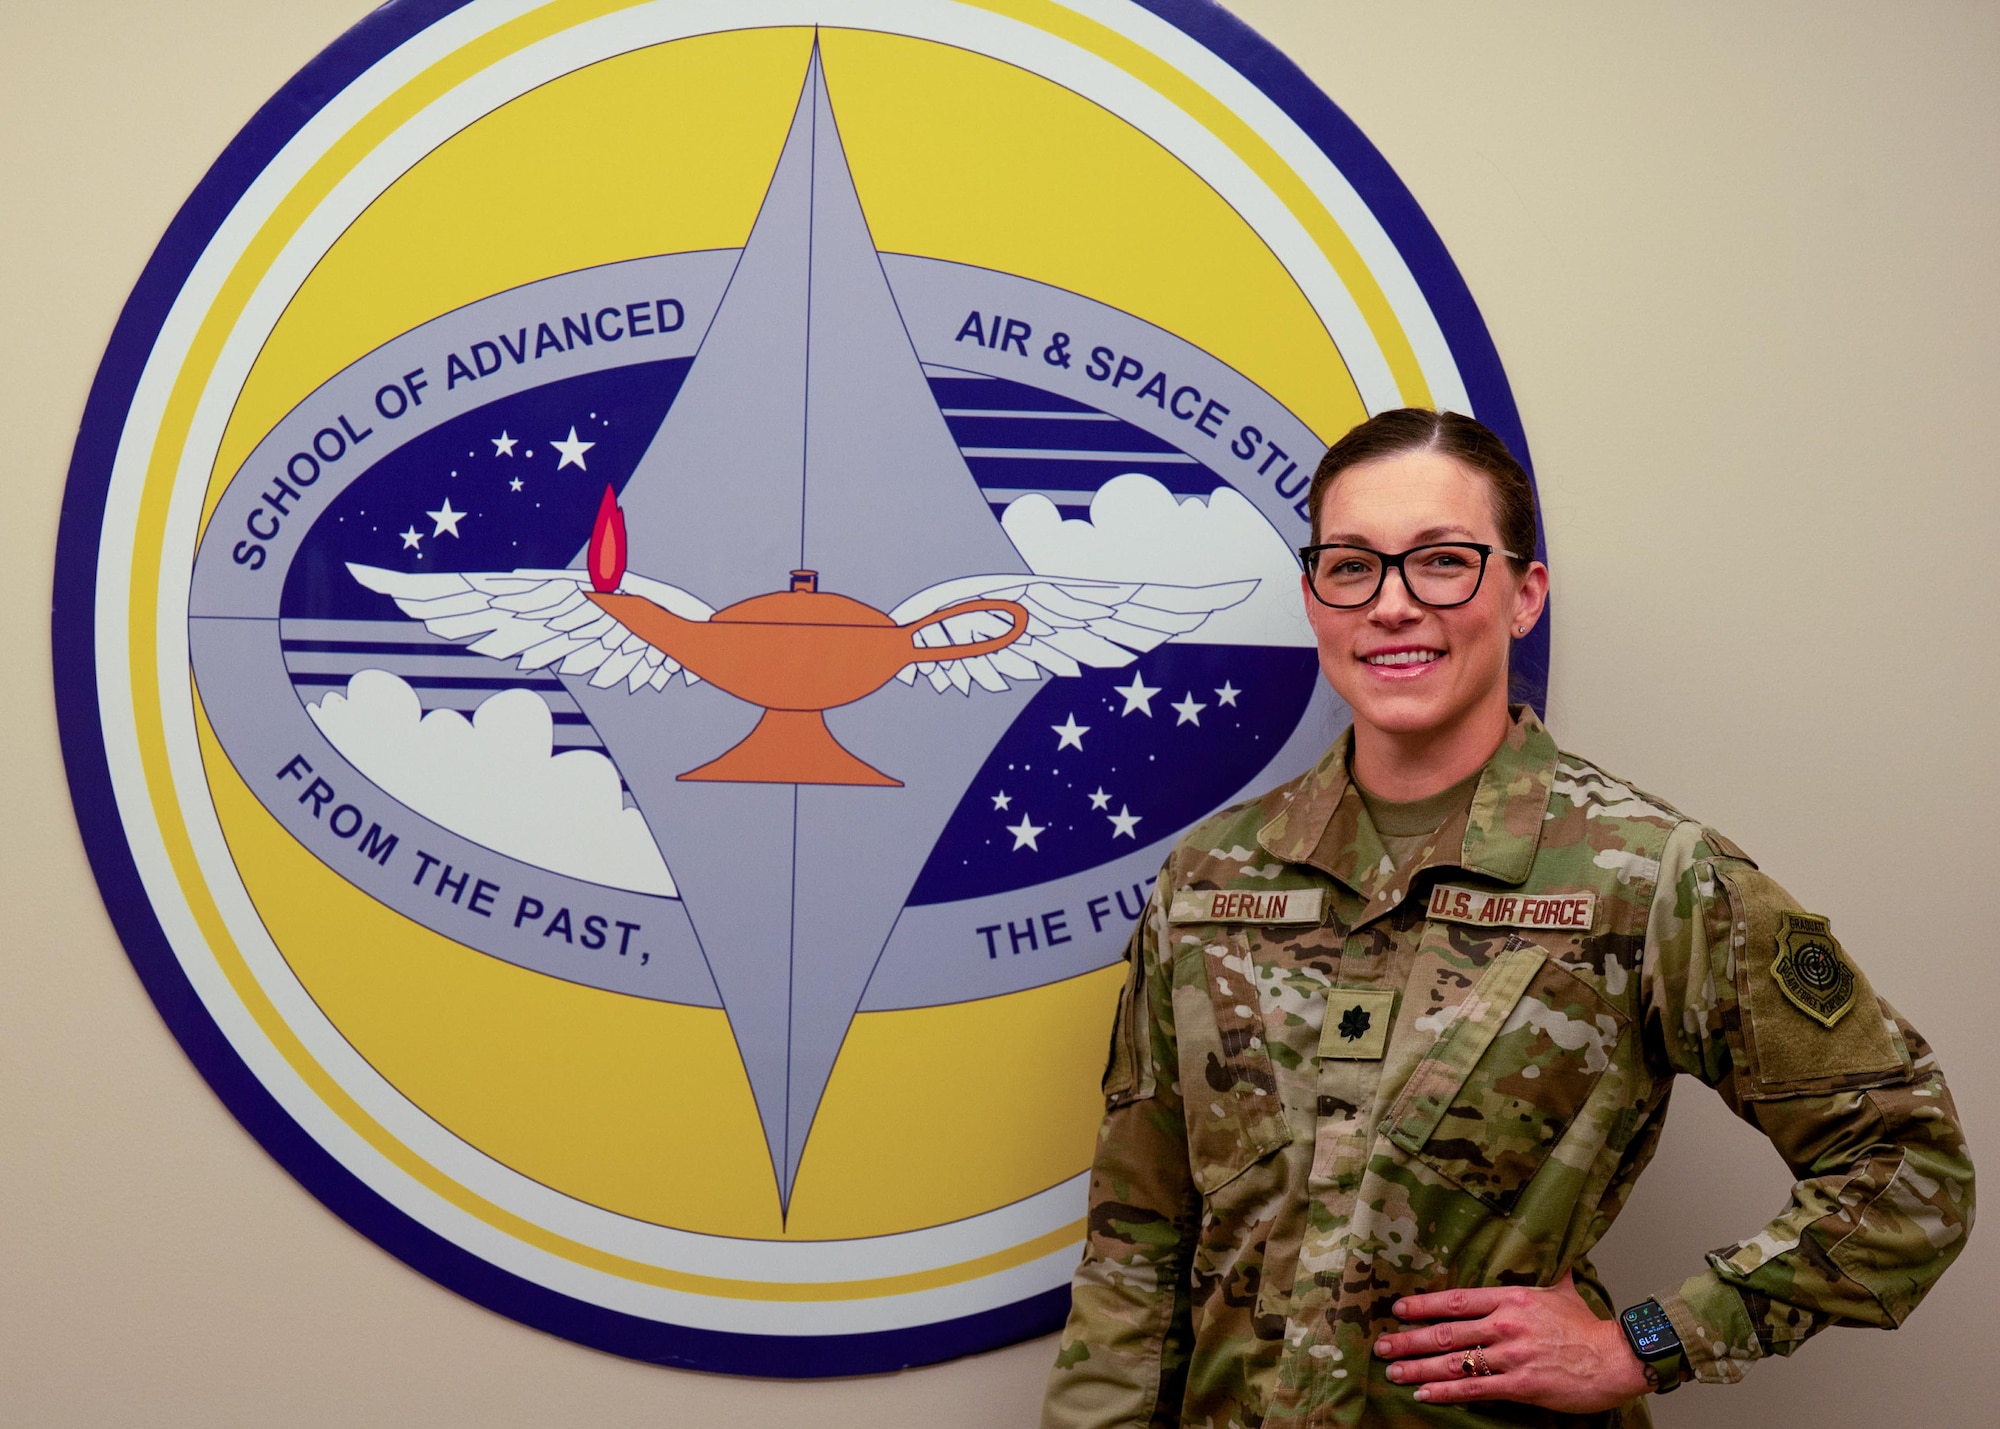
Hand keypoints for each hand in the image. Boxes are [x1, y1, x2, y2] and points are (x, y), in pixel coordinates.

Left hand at [1372, 1272, 1652, 1411]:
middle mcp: (1504, 1324)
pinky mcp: (1520, 1385)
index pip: (1455, 1300)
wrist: (1617, 1358)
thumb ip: (1547, 1271)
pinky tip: (1424, 1395)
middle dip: (1409, 1338)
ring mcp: (1511, 1355)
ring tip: (1394, 1371)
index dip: (1423, 1305)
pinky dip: (1445, 1393)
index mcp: (1510, 1299)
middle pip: (1445, 1331)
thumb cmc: (1588, 1327)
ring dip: (1419, 1367)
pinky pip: (1474, 1390)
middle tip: (1382, 1343)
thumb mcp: (1562, 1289)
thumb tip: (1551, 1249)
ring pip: (1453, 1361)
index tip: (1397, 1308)